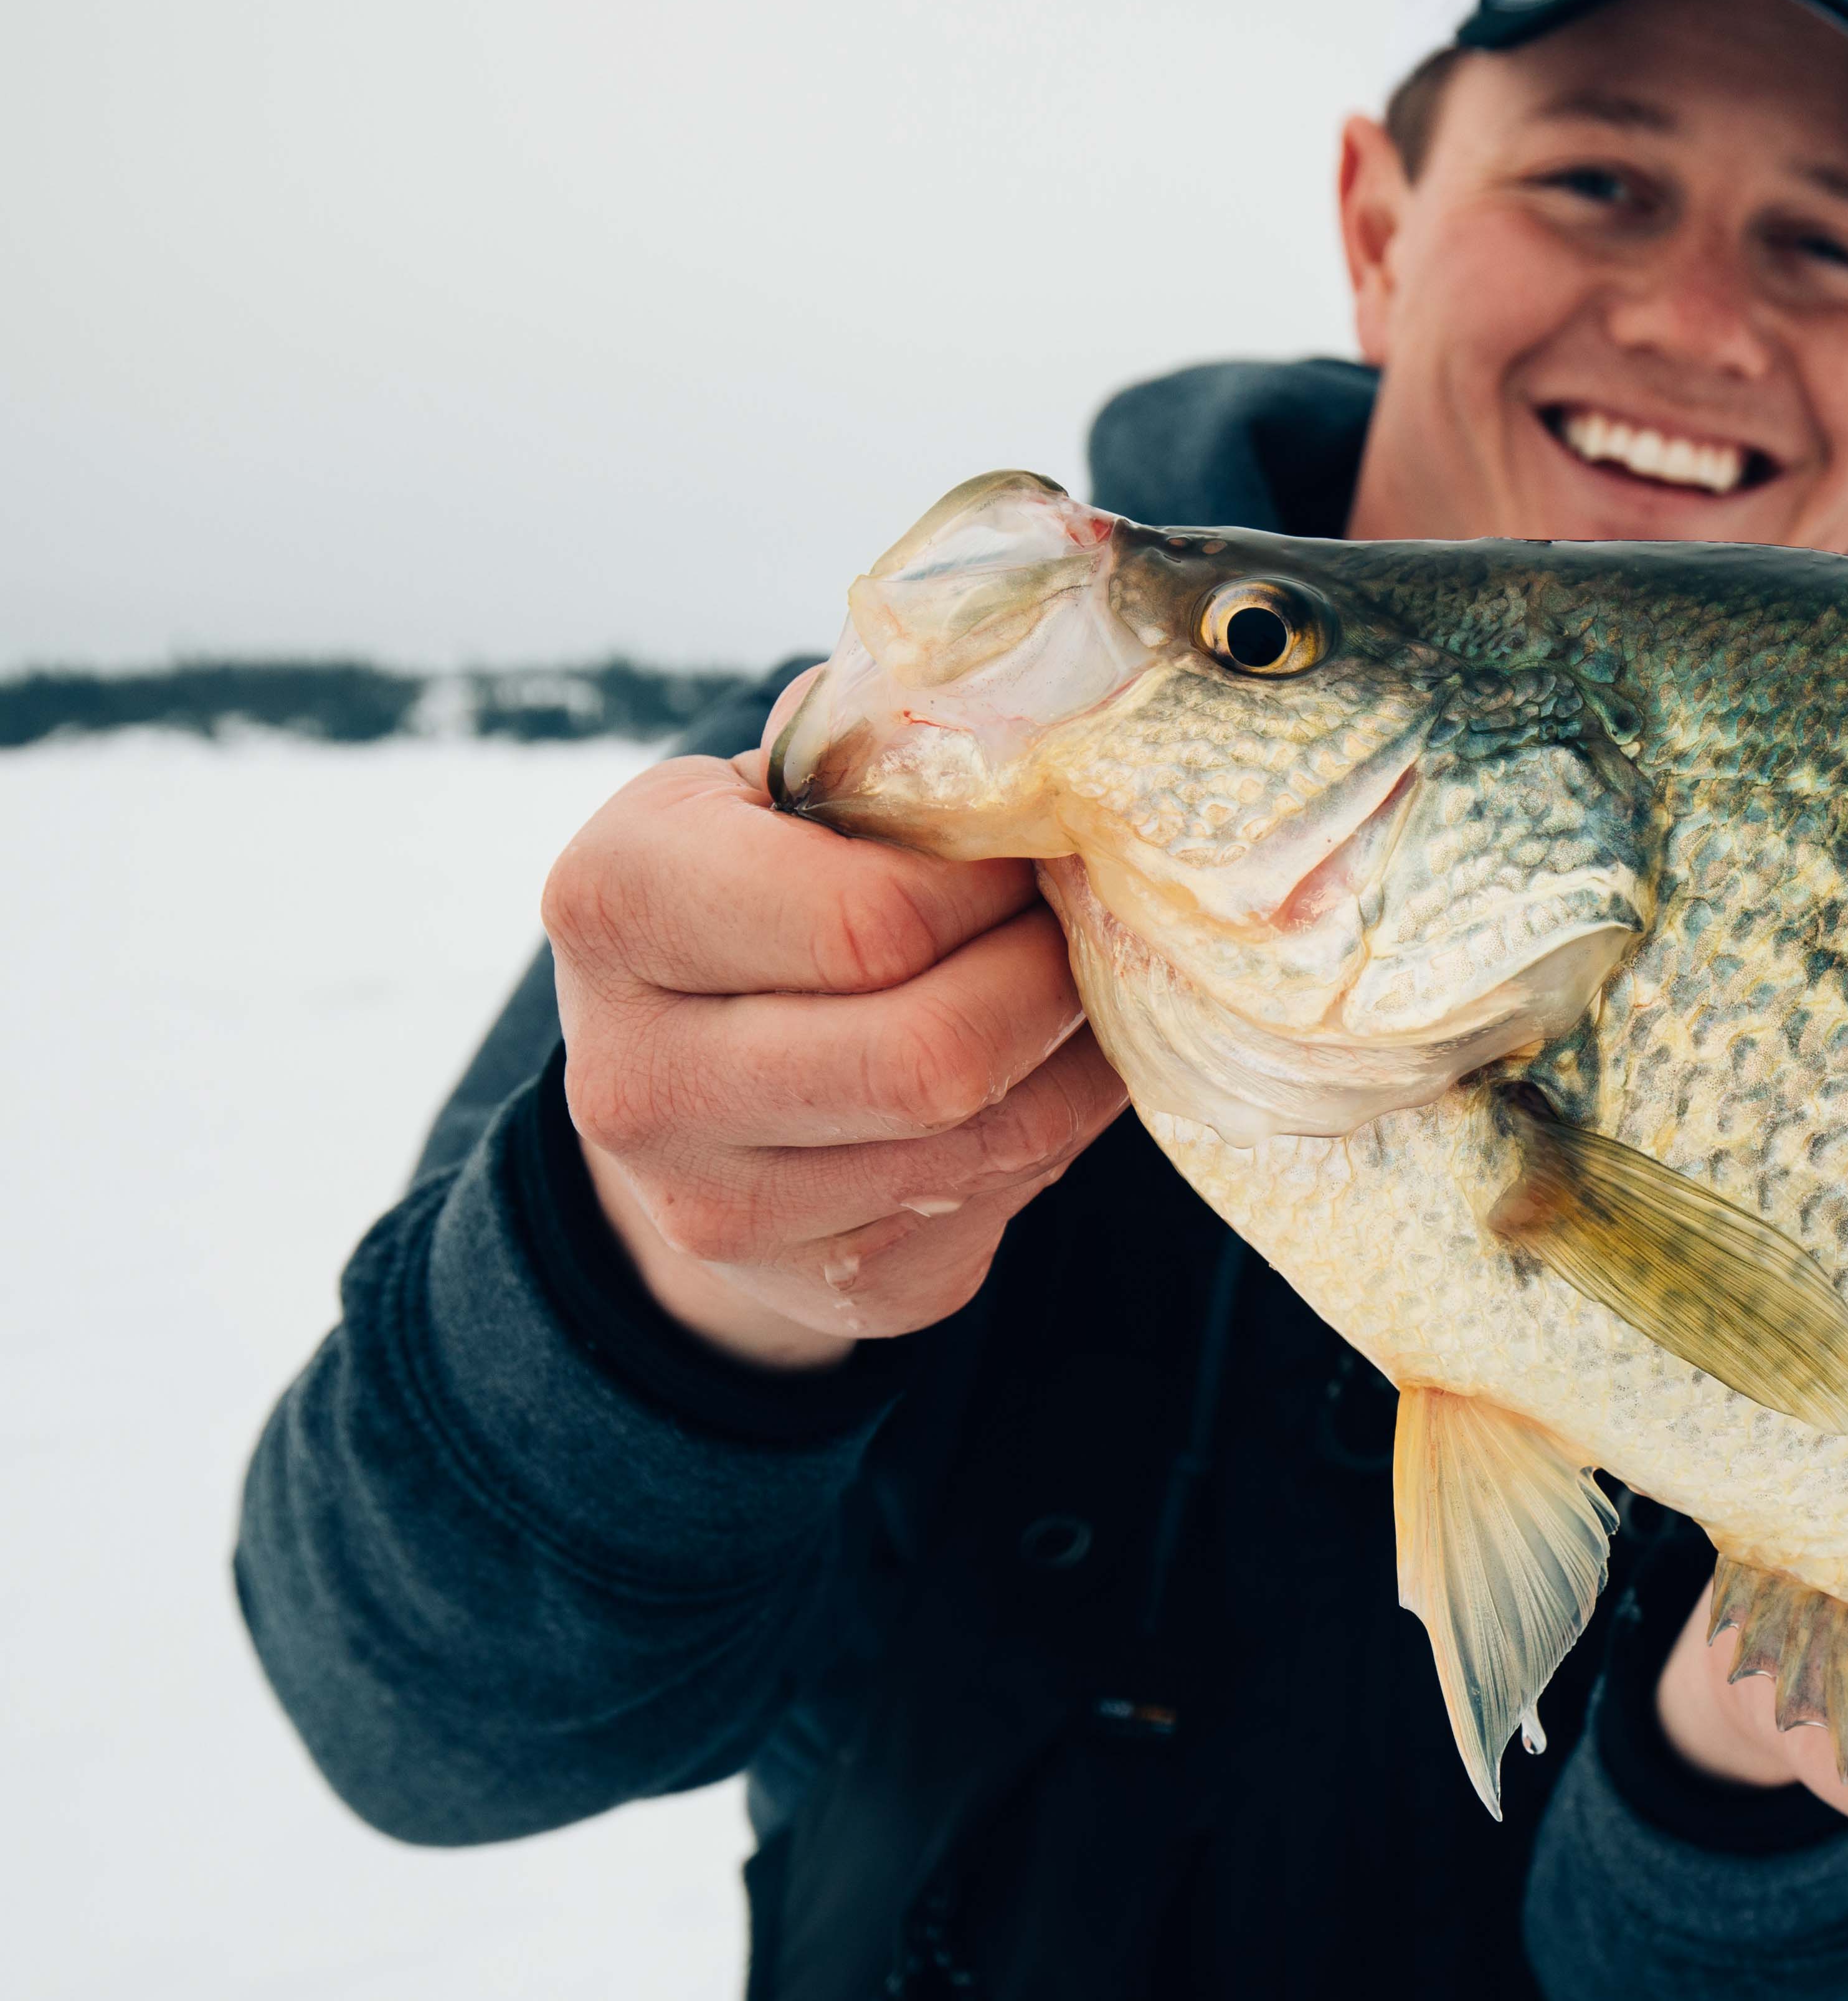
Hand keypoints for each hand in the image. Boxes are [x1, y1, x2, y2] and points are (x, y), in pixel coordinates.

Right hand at [542, 670, 1125, 1370]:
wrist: (685, 1087)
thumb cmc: (758, 896)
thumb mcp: (770, 793)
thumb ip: (875, 748)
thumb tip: (1037, 716)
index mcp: (613, 905)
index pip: (865, 918)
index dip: (987, 878)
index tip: (1025, 841)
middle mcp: (637, 1078)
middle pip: (934, 1055)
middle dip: (1049, 973)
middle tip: (1081, 915)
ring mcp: (720, 1206)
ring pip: (989, 1135)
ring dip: (1073, 1049)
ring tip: (1078, 978)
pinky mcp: (829, 1284)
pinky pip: (1007, 1196)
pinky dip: (1065, 1121)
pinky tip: (1049, 1062)